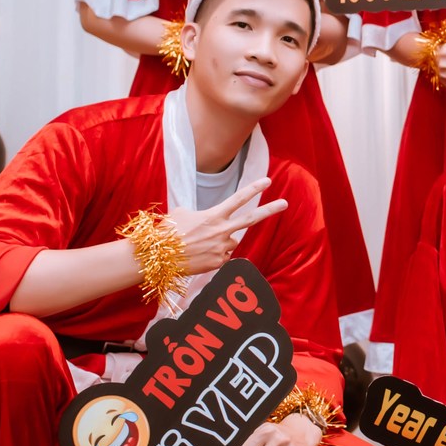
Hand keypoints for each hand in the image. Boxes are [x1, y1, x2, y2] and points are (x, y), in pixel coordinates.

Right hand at [163, 179, 286, 274]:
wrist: (159, 257)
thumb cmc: (168, 233)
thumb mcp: (181, 214)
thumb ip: (200, 214)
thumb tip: (206, 222)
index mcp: (214, 215)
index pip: (238, 199)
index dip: (254, 189)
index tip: (268, 181)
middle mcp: (222, 230)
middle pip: (251, 219)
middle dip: (270, 209)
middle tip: (285, 203)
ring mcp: (223, 248)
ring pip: (231, 242)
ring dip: (220, 242)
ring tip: (199, 245)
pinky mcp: (220, 263)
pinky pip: (224, 256)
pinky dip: (215, 255)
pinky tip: (199, 256)